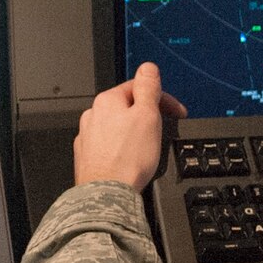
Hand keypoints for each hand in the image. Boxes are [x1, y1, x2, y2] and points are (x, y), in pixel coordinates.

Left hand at [73, 62, 187, 189]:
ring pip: (117, 127)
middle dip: (146, 116)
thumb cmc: (127, 159)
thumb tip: (148, 68)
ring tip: (146, 150)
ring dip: (133, 133)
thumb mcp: (148, 115)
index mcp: (107, 100)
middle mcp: (92, 115)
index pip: (139, 87)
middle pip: (126, 107)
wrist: (107, 194)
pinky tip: (130, 160)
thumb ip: (148, 87)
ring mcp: (87, 136)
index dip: (162, 99)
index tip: (175, 112)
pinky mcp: (87, 156)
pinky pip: (108, 145)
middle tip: (162, 131)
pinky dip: (121, 149)